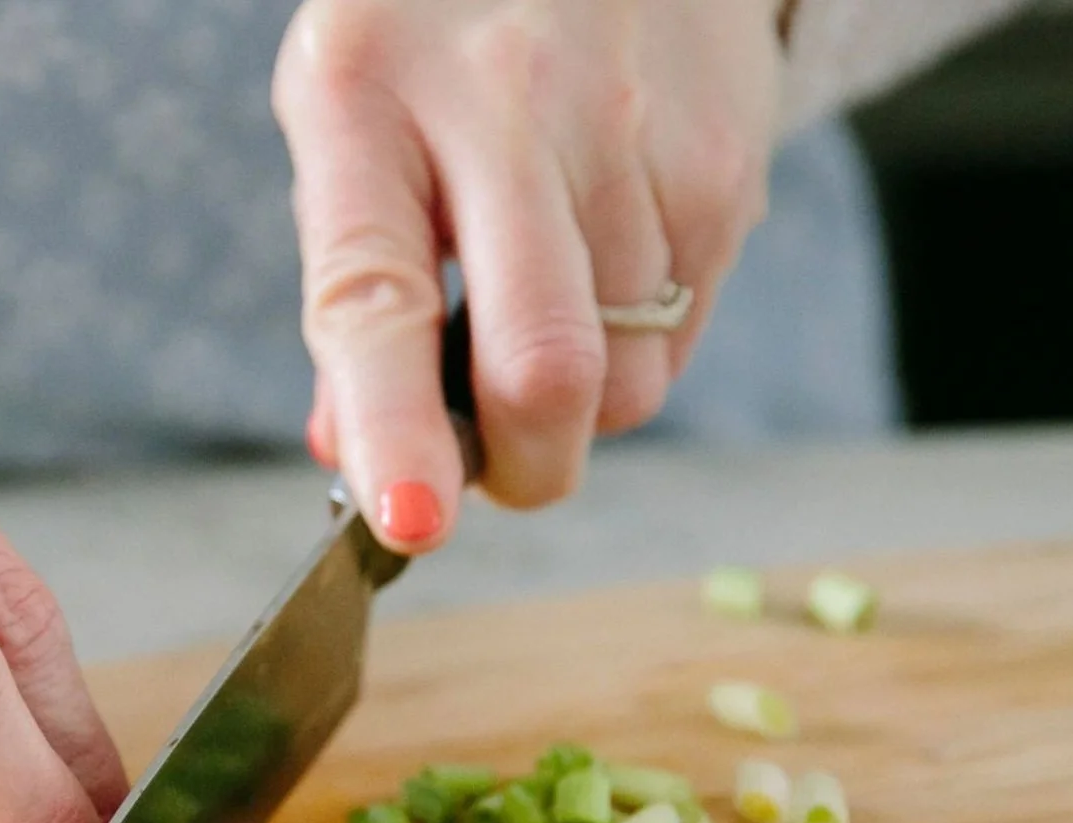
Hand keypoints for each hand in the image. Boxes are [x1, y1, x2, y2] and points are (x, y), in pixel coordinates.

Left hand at [276, 0, 782, 543]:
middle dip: (523, 466)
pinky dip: (640, 344)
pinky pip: (685, 332)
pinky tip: (606, 252)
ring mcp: (629, 126)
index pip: (374, 297)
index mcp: (363, 97)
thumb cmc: (432, 38)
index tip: (410, 524)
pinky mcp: (726, 154)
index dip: (397, 429)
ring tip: (543, 304)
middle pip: (546, 366)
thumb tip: (359, 459)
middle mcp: (501, 104)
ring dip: (583, 402)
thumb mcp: (346, 119)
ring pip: (630, 377)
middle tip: (494, 463)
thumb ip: (349, 286)